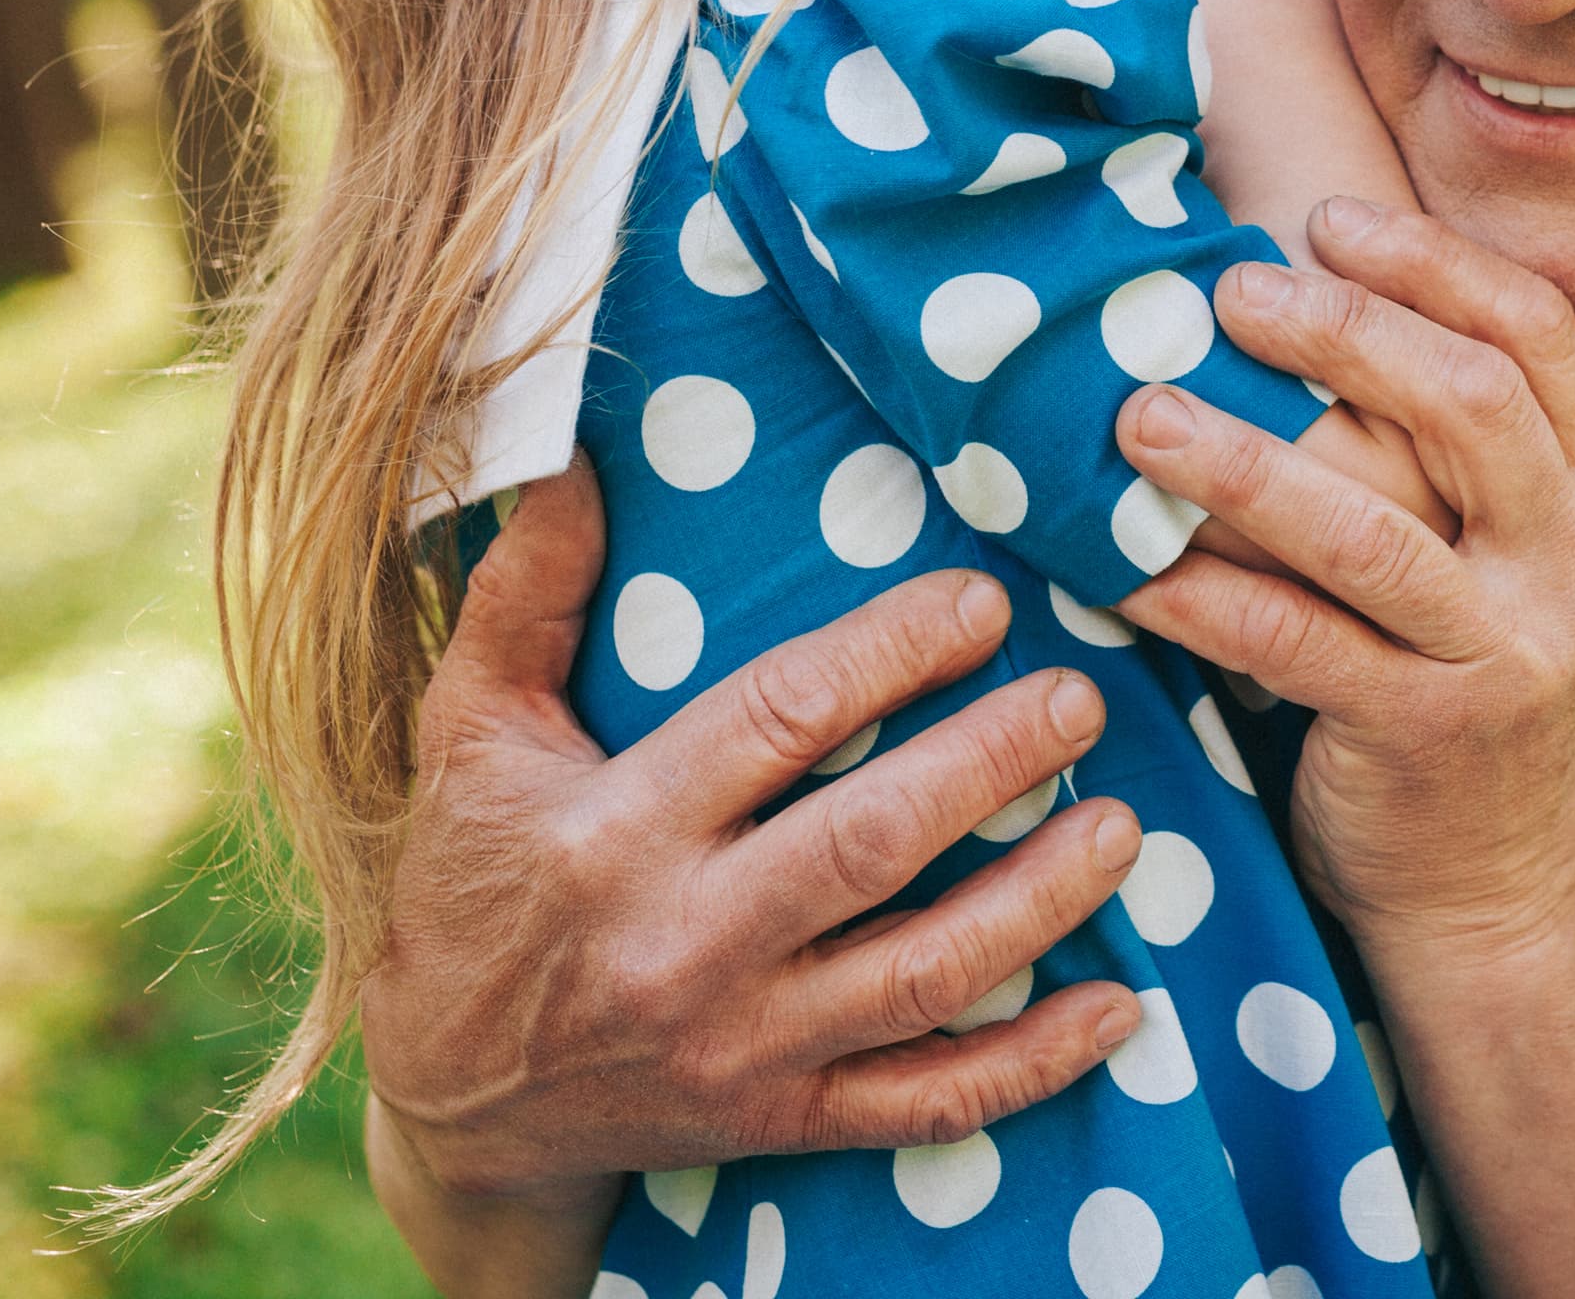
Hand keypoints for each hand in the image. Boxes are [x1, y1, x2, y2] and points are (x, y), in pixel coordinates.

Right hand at [361, 459, 1150, 1210]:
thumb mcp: (467, 734)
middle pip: (869, 844)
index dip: (893, 652)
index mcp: (613, 832)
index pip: (778, 719)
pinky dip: (1030, 1065)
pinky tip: (1117, 1010)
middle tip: (1080, 697)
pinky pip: (925, 1101)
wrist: (451, 1106)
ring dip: (1037, 902)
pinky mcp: (780, 1120)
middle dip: (990, 763)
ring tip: (1123, 823)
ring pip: (920, 976)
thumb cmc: (475, 884)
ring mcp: (740, 1046)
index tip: (984, 603)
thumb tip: (572, 453)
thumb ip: (524, 595)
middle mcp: (681, 944)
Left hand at [1111, 200, 1574, 953]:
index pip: (1537, 334)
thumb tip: (1291, 284)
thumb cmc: (1456, 680)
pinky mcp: (1429, 733)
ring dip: (1243, 462)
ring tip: (1141, 417)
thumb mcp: (1497, 553)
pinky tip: (1124, 565)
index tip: (1324, 218)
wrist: (1492, 886)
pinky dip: (1200, 597)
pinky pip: (1294, 644)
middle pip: (1470, 403)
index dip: (1431, 264)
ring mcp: (1512, 652)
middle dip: (1342, 332)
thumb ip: (1442, 445)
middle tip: (1225, 294)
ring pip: (1370, 531)